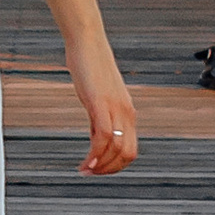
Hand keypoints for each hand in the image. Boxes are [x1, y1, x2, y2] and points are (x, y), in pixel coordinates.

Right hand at [74, 53, 137, 176]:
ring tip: (85, 170)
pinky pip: (102, 137)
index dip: (116, 166)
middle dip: (110, 170)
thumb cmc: (91, 66)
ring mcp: (115, 108)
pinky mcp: (100, 102)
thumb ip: (100, 118)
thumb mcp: (98, 98)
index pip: (130, 149)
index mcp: (127, 112)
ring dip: (101, 166)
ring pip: (117, 149)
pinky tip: (84, 161)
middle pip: (128, 154)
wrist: (88, 41)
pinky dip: (94, 154)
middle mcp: (126, 112)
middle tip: (90, 173)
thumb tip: (96, 139)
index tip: (98, 169)